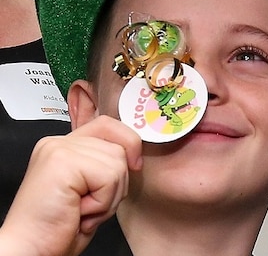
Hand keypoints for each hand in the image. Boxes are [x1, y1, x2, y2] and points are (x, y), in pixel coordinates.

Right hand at [0, 116, 141, 255]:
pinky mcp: (62, 161)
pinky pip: (109, 177)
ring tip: (81, 210)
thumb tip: (134, 153)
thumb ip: (103, 163)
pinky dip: (102, 203)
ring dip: (108, 197)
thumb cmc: (59, 227)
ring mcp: (59, 149)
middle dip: (116, 184)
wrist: (32, 250)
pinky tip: (79, 211)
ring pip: (117, 163)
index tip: (134, 165)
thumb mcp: (90, 188)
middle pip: (119, 147)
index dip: (129, 144)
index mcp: (64, 146)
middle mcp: (59, 143)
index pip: (110, 125)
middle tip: (89, 205)